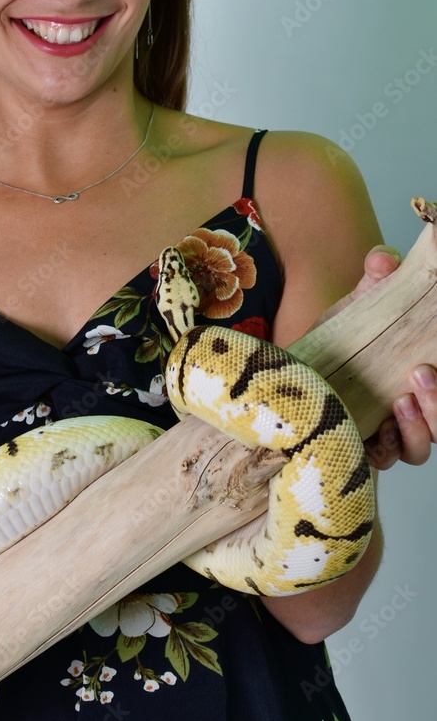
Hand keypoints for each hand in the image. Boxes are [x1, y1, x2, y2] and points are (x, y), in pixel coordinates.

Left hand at [336, 246, 436, 468]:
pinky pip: (379, 462)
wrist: (297, 361)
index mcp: (422, 382)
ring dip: (417, 428)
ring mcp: (386, 435)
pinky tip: (375, 430)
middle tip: (421, 375)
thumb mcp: (360, 304)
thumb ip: (376, 281)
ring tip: (400, 401)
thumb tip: (383, 258)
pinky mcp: (356, 447)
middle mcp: (412, 414)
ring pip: (416, 450)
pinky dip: (382, 449)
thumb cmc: (342, 336)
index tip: (432, 366)